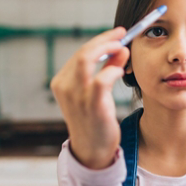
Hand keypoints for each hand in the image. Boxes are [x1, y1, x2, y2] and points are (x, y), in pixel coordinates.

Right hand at [50, 28, 129, 168]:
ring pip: (86, 59)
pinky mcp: (92, 106)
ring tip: (123, 47)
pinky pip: (101, 80)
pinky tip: (121, 71)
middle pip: (82, 52)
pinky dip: (112, 70)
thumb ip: (108, 69)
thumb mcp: (97, 93)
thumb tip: (121, 49)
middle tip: (123, 34)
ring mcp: (76, 97)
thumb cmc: (95, 120)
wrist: (92, 151)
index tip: (117, 34)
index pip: (80, 53)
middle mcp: (65, 87)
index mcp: (62, 83)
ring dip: (107, 48)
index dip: (100, 40)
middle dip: (104, 40)